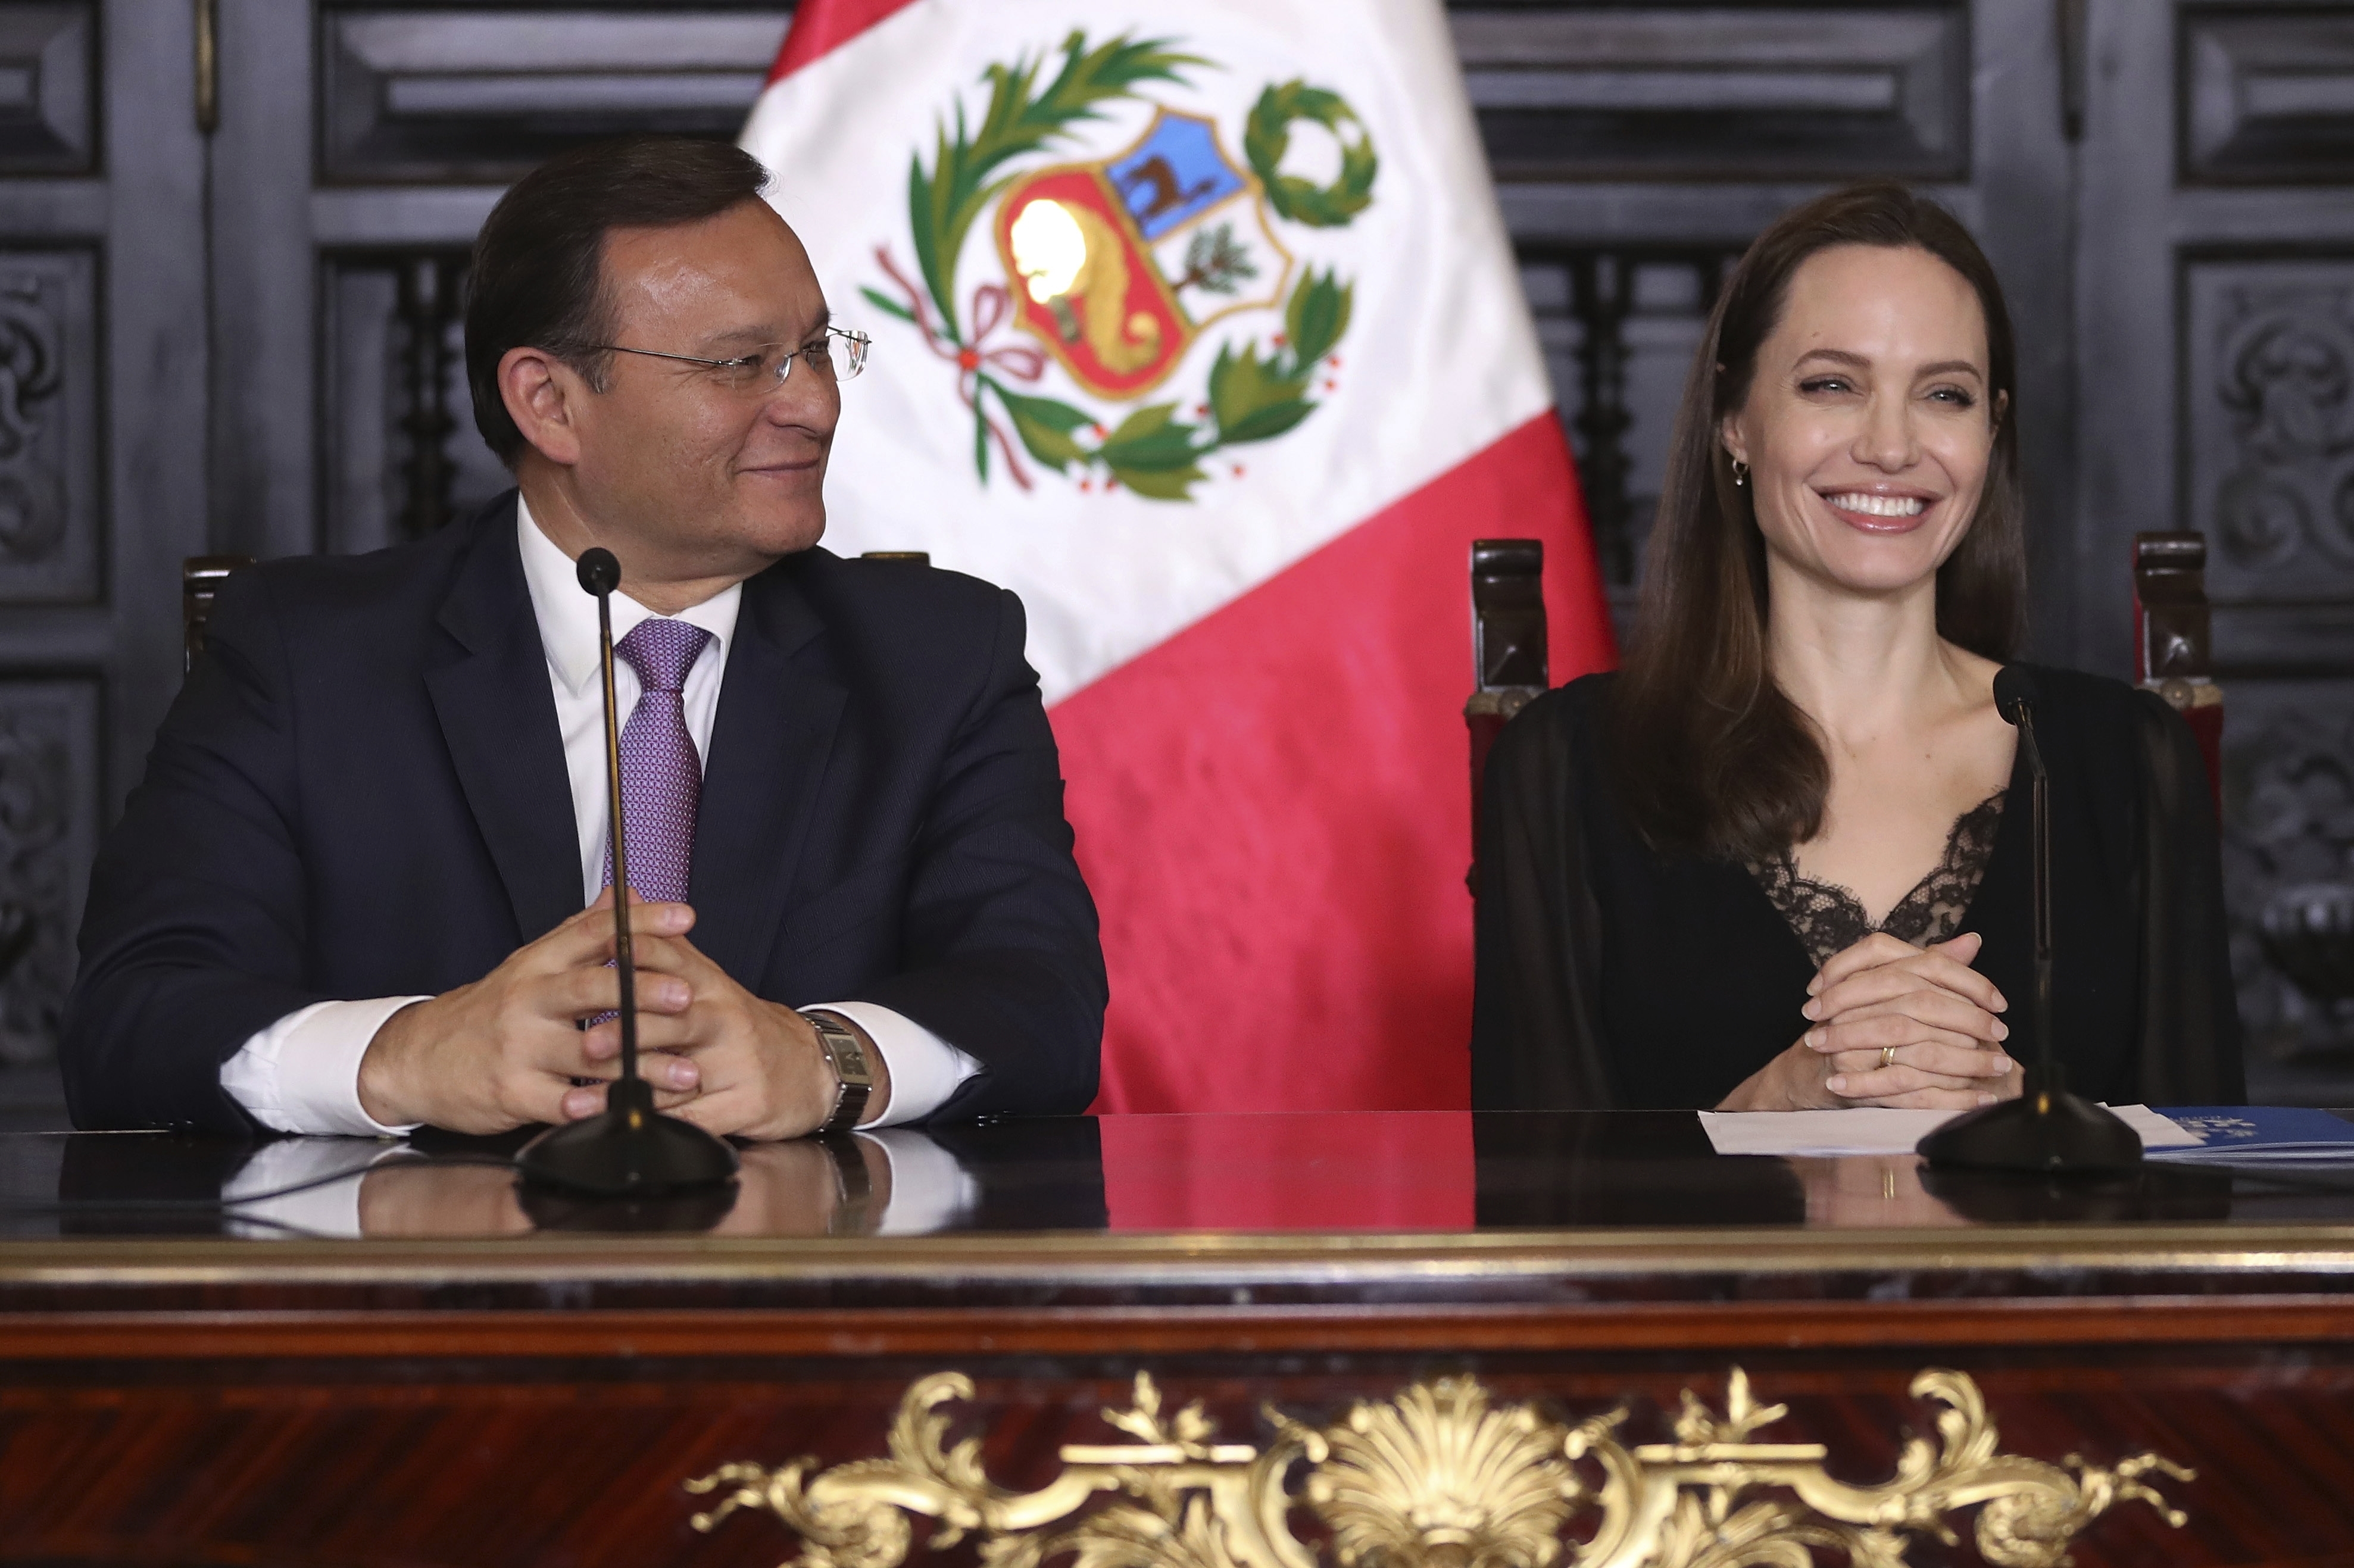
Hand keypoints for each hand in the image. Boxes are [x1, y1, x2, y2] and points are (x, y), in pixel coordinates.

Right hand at [356, 892, 703, 1131]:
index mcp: (538, 964)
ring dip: (642, 1064)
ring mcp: (519, 1047)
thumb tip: (623, 895)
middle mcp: (529, 1000)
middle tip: (687, 995)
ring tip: (688, 1073)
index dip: (641, 922)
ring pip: (587, 1053)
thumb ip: (579, 933)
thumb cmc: (487, 1011)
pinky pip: (560, 1102)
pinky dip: (595, 1106)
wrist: (415, 1057)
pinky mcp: (511, 1092)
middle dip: (642, 990)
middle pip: (590, 987)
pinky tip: (628, 1107)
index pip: (593, 932)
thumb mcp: (530, 964)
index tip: (685, 916)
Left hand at [561, 908, 895, 1138]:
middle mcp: (725, 1018)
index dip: (634, 957)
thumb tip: (624, 897)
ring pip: (681, 1072)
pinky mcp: (745, 1103)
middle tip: (589, 1042)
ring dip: (634, 1085)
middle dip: (632, 1030)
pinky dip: (655, 1124)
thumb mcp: (709, 982)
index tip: (594, 957)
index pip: (672, 959)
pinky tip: (623, 1126)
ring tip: (588, 1096)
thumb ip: (665, 945)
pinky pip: (693, 1116)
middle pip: (677, 1018)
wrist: (810, 1068)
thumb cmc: (742, 1027)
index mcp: (711, 984)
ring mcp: (737, 1062)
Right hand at [1805, 931, 2018, 1108]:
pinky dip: (1952, 1098)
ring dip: (1968, 1061)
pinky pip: (1914, 1091)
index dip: (1968, 982)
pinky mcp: (1855, 1080)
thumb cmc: (1855, 1026)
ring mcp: (1852, 1042)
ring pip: (1922, 1049)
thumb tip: (1972, 940)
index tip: (1998, 1002)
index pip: (1926, 966)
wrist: (1809, 1071)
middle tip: (2001, 1033)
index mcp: (1868, 974)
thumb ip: (1931, 965)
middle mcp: (1856, 1003)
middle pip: (1925, 1005)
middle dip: (1971, 1021)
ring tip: (1999, 1068)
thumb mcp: (1891, 990)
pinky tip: (1980, 1099)